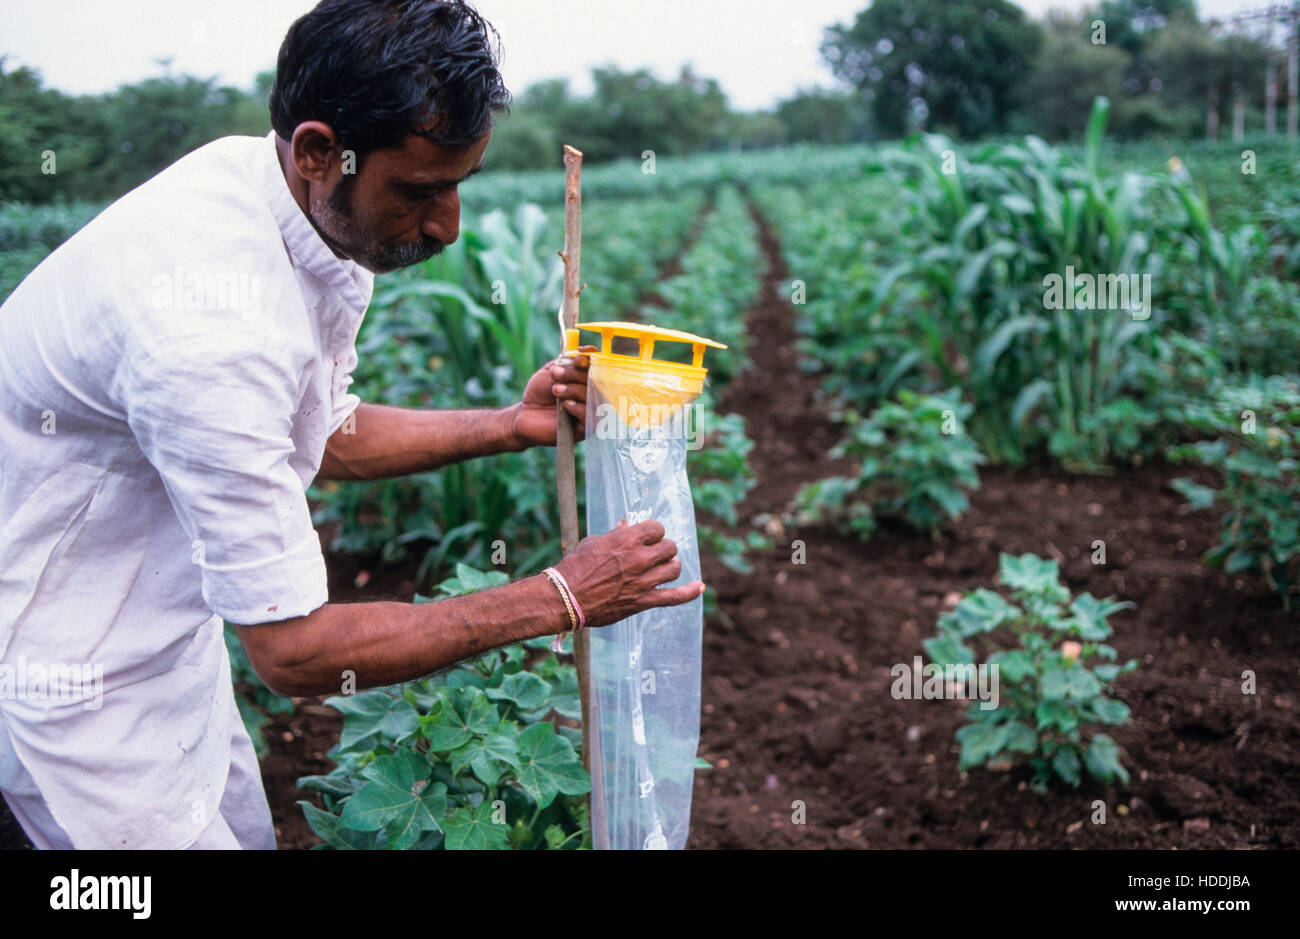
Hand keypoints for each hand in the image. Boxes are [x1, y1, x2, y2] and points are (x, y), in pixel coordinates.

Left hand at [507, 345, 597, 448]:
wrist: (524, 414)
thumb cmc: (539, 392)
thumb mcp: (551, 371)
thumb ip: (568, 361)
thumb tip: (588, 351)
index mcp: (586, 379)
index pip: (597, 367)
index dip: (590, 361)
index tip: (578, 359)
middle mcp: (591, 394)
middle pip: (595, 381)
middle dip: (575, 375)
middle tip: (556, 374)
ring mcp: (589, 411)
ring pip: (593, 398)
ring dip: (574, 390)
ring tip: (555, 390)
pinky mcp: (584, 429)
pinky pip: (590, 418)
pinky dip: (579, 408)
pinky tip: (566, 405)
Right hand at [552, 518, 704, 629]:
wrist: (566, 598)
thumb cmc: (574, 567)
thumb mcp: (593, 543)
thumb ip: (614, 534)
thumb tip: (626, 524)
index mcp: (626, 540)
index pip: (657, 528)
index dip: (654, 532)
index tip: (648, 537)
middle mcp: (639, 558)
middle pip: (669, 547)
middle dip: (664, 549)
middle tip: (655, 554)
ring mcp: (643, 581)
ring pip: (674, 568)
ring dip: (671, 566)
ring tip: (665, 567)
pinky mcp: (643, 601)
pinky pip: (674, 597)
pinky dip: (689, 592)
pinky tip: (699, 587)